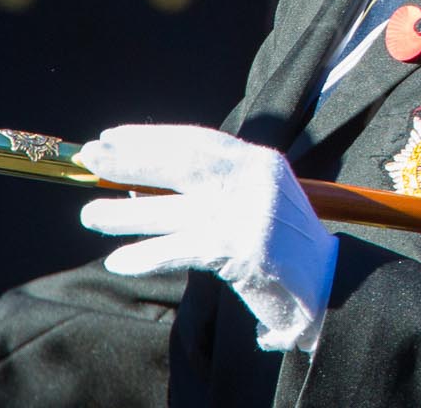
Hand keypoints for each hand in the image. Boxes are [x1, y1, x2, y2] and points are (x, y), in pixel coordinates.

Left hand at [79, 124, 337, 352]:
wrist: (330, 285)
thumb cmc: (284, 247)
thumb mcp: (254, 202)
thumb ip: (210, 191)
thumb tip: (140, 187)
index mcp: (259, 161)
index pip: (197, 139)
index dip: (150, 136)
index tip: (112, 135)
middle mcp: (254, 179)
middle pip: (181, 162)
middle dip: (131, 159)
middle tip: (91, 159)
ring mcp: (248, 213)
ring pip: (172, 208)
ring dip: (125, 212)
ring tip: (90, 213)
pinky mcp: (241, 249)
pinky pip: (180, 250)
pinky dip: (147, 256)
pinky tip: (120, 261)